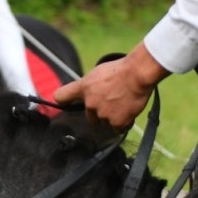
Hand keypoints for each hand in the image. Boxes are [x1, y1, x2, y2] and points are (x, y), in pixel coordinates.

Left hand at [53, 44, 168, 129]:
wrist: (137, 74)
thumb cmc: (122, 69)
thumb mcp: (99, 72)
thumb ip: (92, 85)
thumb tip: (92, 92)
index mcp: (84, 87)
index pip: (62, 95)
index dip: (62, 100)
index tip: (61, 103)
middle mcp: (90, 103)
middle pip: (91, 116)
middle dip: (99, 112)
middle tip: (113, 102)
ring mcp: (102, 114)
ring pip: (105, 122)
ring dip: (113, 117)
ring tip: (124, 104)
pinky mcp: (116, 123)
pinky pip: (118, 128)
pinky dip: (124, 122)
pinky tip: (129, 111)